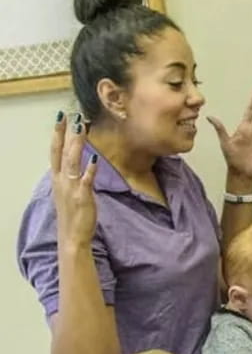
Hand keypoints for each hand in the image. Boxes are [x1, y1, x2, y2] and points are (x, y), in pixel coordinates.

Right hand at [50, 112, 99, 248]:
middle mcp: (62, 181)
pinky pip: (86, 180)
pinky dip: (89, 169)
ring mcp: (71, 188)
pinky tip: (94, 158)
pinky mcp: (83, 197)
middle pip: (61, 152)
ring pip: (72, 161)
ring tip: (81, 127)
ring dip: (76, 143)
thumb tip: (81, 166)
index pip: (55, 152)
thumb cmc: (73, 216)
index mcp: (58, 179)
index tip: (60, 119)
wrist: (72, 237)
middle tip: (70, 115)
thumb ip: (73, 179)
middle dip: (65, 133)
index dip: (57, 135)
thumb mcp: (68, 194)